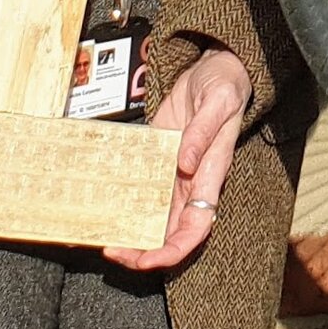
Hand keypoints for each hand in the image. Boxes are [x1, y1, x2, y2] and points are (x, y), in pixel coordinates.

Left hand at [105, 47, 249, 271]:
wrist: (215, 69)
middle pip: (168, 232)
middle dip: (142, 250)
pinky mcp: (156, 158)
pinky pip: (140, 186)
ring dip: (129, 230)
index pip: (196, 228)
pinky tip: (102, 203)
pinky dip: (123, 198)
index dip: (173, 250)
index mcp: (209, 176)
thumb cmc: (225, 87)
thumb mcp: (218, 102)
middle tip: (112, 252)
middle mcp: (190, 182)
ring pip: (151, 215)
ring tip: (101, 236)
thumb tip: (185, 163)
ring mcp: (171, 173)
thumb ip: (202, 132)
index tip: (148, 259)